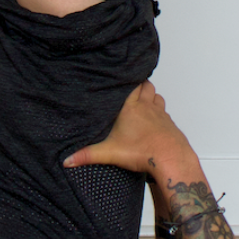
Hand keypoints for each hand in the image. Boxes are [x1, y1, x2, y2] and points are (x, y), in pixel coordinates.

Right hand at [63, 81, 195, 176]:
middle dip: (139, 85)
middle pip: (146, 86)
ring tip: (142, 101)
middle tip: (130, 88)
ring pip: (157, 96)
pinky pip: (164, 112)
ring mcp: (160, 114)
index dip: (128, 80)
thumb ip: (88, 155)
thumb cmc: (143, 152)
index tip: (121, 77)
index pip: (132, 84)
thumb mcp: (110, 153)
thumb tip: (67, 160)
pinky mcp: (169, 123)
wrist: (171, 158)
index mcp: (131, 108)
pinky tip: (153, 120)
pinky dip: (159, 112)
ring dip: (151, 97)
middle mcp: (147, 107)